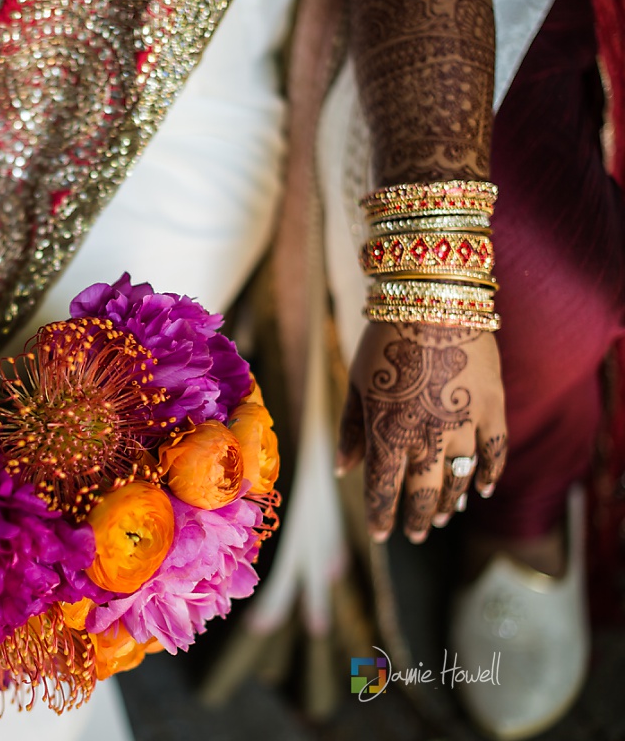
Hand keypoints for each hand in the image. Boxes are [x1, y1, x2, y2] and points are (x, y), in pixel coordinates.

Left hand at [337, 322, 506, 542]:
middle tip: (418, 535)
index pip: (383, 489)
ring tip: (445, 517)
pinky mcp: (492, 407)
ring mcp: (463, 424)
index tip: (381, 535)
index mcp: (387, 432)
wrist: (431, 301)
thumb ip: (351, 430)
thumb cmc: (383, 341)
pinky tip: (482, 489)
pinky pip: (495, 451)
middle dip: (418, 519)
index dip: (382, 516)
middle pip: (423, 493)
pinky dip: (490, 473)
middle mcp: (426, 437)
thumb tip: (342, 470)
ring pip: (459, 478)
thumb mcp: (356, 384)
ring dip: (451, 502)